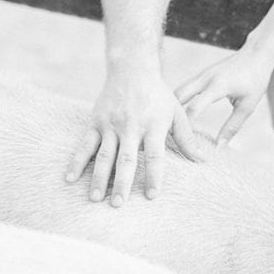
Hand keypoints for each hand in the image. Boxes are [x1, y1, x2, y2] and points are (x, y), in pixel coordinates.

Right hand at [65, 64, 209, 206]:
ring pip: (104, 155)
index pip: (154, 156)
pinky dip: (77, 162)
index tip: (152, 195)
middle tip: (118, 205)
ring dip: (99, 178)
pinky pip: (85, 145)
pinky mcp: (96, 122)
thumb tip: (203, 160)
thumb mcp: (177, 113)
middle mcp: (131, 127)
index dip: (154, 176)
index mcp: (153, 126)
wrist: (132, 68)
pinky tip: (70, 178)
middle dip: (121, 184)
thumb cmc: (158, 94)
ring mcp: (111, 125)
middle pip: (126, 159)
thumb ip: (187, 138)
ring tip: (95, 199)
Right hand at [174, 47, 273, 149]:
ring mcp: (201, 74)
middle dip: (172, 115)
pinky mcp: (200, 74)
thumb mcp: (247, 106)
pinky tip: (178, 114)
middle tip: (170, 134)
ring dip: (173, 107)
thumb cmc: (255, 80)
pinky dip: (178, 101)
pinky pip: (184, 88)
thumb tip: (220, 147)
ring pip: (178, 91)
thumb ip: (232, 127)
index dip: (187, 125)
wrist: (256, 54)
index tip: (184, 142)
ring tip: (171, 127)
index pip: (195, 107)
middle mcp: (205, 78)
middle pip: (178, 96)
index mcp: (218, 86)